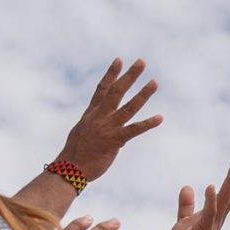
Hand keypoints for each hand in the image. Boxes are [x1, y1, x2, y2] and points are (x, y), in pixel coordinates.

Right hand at [55, 59, 163, 182]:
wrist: (70, 169)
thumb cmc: (75, 153)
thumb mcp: (82, 132)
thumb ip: (93, 124)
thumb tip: (98, 122)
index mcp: (91, 114)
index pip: (102, 89)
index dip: (111, 74)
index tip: (119, 60)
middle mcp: (100, 117)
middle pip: (116, 91)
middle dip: (130, 76)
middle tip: (142, 61)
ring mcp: (107, 127)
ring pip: (129, 107)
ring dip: (143, 94)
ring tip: (155, 82)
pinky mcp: (115, 140)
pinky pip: (134, 130)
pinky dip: (147, 124)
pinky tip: (160, 118)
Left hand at [167, 158, 229, 229]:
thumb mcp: (184, 220)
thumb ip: (186, 205)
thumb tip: (187, 187)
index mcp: (214, 214)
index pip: (228, 193)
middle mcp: (217, 217)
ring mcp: (211, 223)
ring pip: (224, 199)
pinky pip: (208, 213)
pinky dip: (210, 200)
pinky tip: (211, 186)